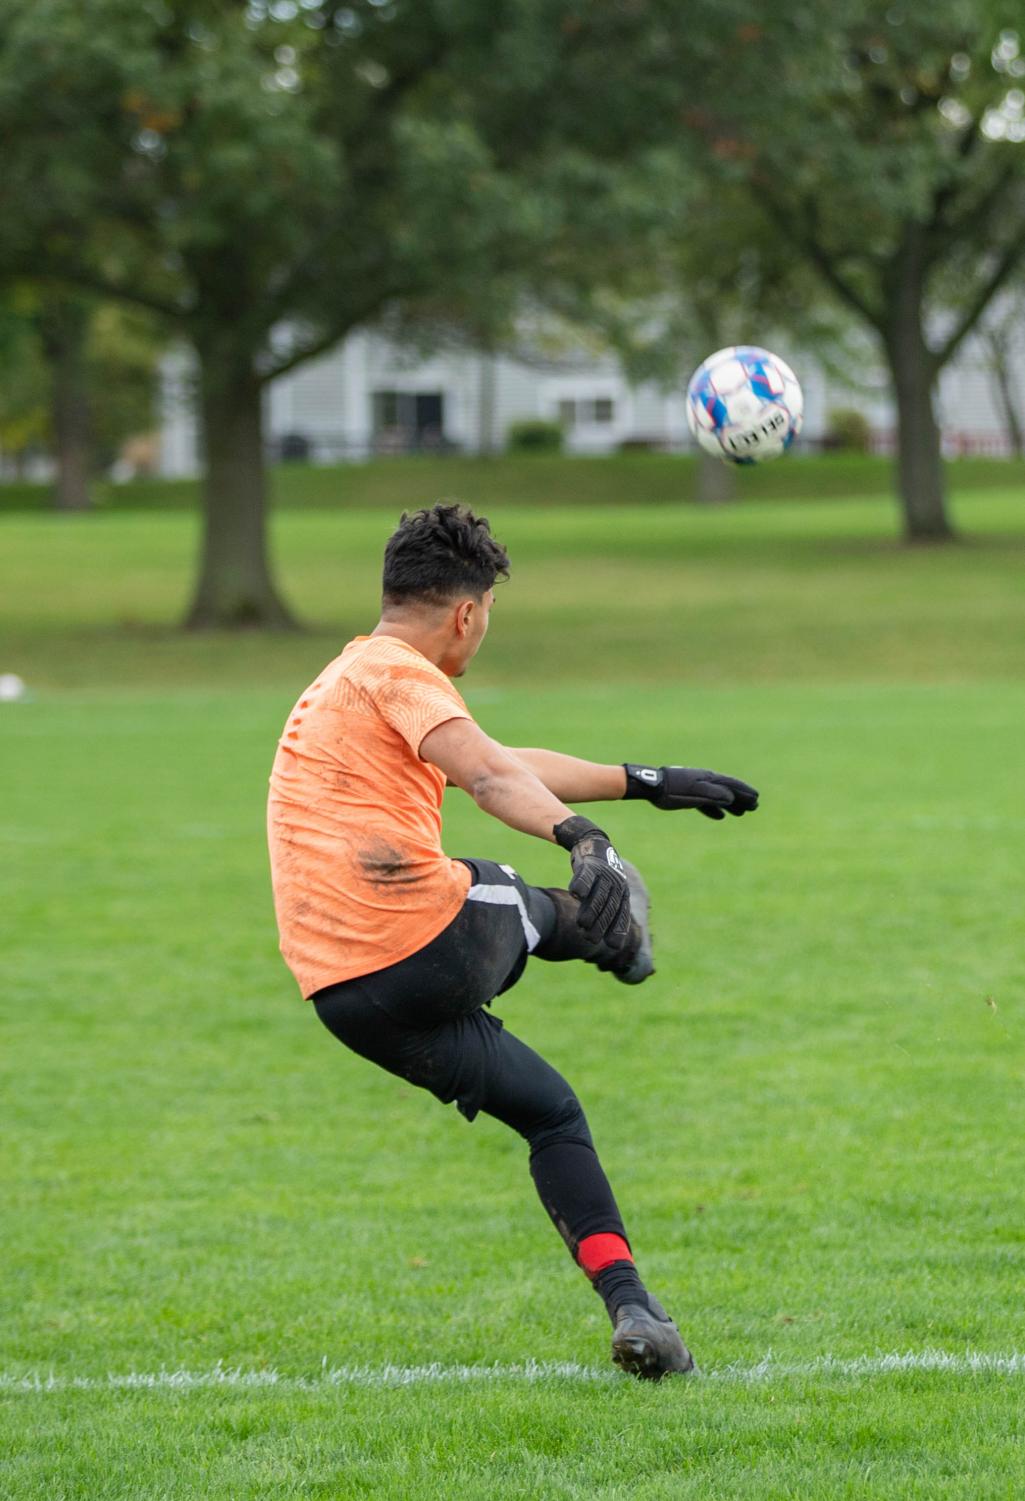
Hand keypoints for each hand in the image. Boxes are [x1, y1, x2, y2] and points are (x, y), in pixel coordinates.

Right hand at [553, 815, 631, 947]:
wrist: (593, 843)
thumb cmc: (599, 874)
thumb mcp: (606, 890)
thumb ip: (604, 910)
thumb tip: (599, 938)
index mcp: (622, 893)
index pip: (622, 914)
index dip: (617, 930)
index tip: (613, 946)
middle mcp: (616, 884)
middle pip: (609, 907)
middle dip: (601, 925)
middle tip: (590, 940)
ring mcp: (604, 873)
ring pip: (598, 894)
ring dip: (590, 910)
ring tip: (582, 924)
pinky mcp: (590, 863)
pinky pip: (586, 875)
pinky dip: (581, 884)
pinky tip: (574, 894)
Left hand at [623, 764, 758, 819]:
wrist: (651, 785)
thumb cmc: (673, 790)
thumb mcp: (694, 793)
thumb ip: (712, 795)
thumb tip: (730, 797)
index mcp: (708, 779)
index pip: (731, 785)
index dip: (744, 792)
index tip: (756, 799)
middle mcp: (705, 781)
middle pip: (727, 790)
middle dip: (741, 798)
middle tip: (754, 807)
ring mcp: (696, 787)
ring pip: (718, 796)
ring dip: (730, 804)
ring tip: (740, 813)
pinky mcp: (688, 794)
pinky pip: (706, 802)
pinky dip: (715, 808)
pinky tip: (719, 817)